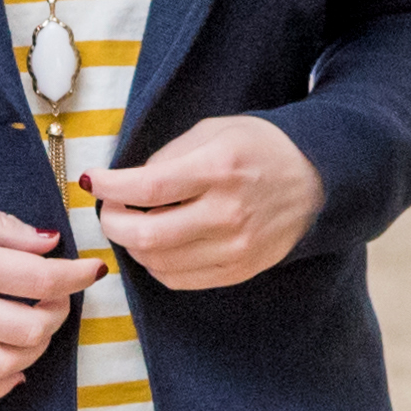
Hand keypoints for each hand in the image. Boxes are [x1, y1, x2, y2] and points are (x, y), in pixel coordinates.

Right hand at [0, 187, 100, 404]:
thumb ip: (5, 228)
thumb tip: (50, 244)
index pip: (43, 279)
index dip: (77, 276)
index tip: (90, 271)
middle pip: (32, 327)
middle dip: (57, 313)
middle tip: (55, 298)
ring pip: (6, 365)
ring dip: (33, 351)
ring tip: (33, 330)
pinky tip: (12, 373)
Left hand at [90, 115, 320, 291]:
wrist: (317, 181)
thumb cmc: (261, 149)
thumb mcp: (214, 131)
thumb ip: (168, 156)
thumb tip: (126, 184)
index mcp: (220, 168)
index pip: (149, 187)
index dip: (110, 187)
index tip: (93, 181)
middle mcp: (228, 213)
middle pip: (147, 235)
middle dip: (112, 222)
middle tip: (108, 208)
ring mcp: (235, 247)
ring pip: (158, 262)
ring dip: (131, 245)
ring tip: (131, 223)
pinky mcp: (238, 270)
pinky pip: (178, 279)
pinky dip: (155, 264)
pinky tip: (156, 244)